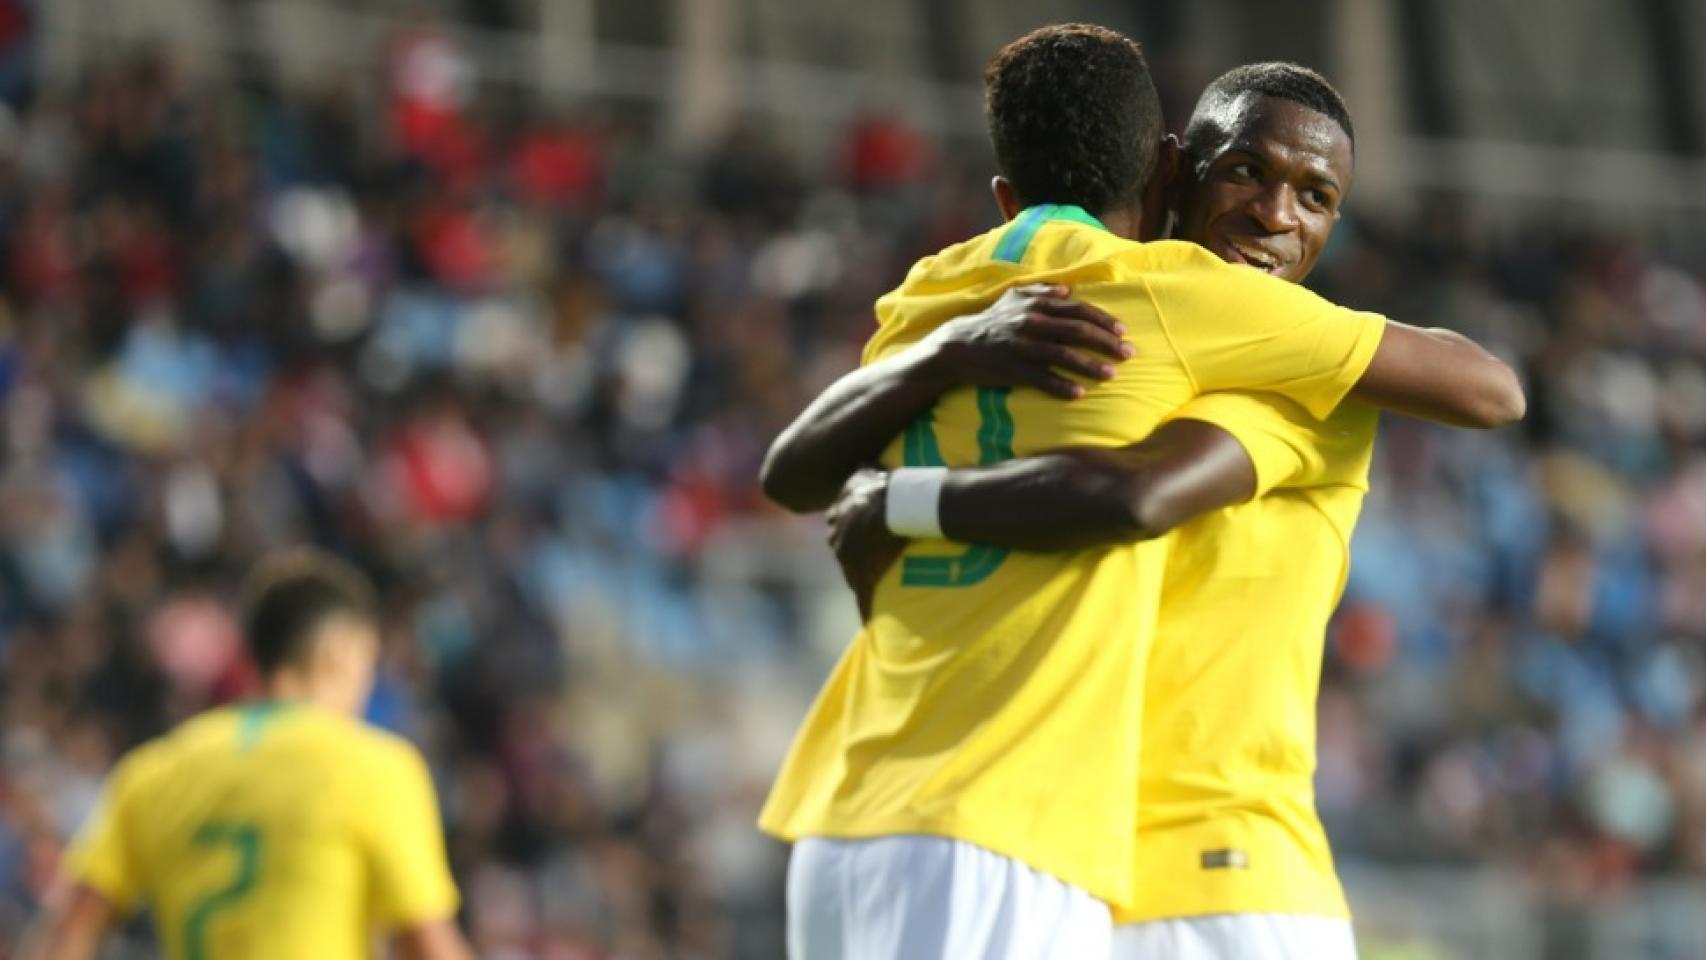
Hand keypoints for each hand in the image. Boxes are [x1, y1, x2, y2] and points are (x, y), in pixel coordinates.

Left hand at [826, 468, 908, 620]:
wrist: (897, 504)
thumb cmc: (886, 485)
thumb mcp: (868, 470)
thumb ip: (862, 469)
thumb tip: (862, 460)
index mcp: (839, 516)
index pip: (838, 524)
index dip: (848, 529)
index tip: (857, 532)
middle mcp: (839, 538)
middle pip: (841, 549)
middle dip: (851, 553)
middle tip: (867, 558)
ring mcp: (851, 558)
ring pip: (851, 573)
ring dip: (859, 579)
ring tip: (870, 588)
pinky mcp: (866, 574)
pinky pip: (864, 596)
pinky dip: (866, 608)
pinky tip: (867, 621)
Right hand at [921, 284, 1132, 398]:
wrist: (959, 345)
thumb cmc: (992, 321)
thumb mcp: (1013, 298)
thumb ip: (1041, 290)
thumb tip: (1069, 290)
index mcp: (1036, 304)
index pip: (1078, 310)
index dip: (1104, 320)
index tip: (1123, 332)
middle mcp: (1032, 322)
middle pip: (1078, 331)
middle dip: (1107, 343)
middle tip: (1128, 354)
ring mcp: (1023, 346)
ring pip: (1064, 355)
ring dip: (1090, 366)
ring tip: (1111, 375)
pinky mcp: (1013, 369)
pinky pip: (1042, 378)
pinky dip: (1061, 386)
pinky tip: (1079, 394)